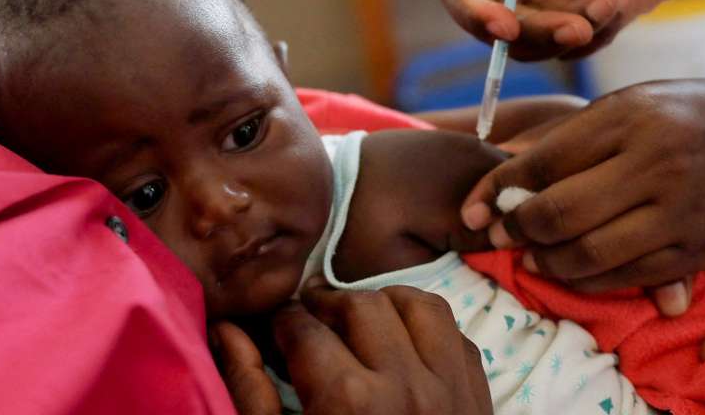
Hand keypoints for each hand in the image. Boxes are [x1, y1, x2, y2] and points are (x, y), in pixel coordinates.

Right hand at [212, 283, 492, 414]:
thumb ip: (250, 390)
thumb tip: (227, 330)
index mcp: (348, 400)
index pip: (302, 326)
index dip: (279, 322)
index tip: (272, 332)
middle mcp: (405, 385)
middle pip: (359, 304)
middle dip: (326, 309)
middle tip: (307, 328)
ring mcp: (450, 389)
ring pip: (416, 303)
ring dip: (382, 305)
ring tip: (355, 326)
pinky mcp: (478, 398)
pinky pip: (454, 334)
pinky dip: (426, 327)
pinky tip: (400, 345)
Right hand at [441, 0, 698, 60]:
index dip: (472, 10)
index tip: (503, 27)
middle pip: (493, 25)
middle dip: (533, 33)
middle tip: (577, 28)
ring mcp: (543, 4)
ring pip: (530, 46)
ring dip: (567, 37)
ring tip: (609, 4)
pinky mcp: (574, 25)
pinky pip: (571, 51)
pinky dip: (596, 35)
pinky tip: (622, 1)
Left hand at [460, 79, 704, 291]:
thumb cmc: (690, 113)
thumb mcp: (630, 102)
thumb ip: (568, 137)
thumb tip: (500, 174)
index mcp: (629, 117)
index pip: (542, 162)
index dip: (495, 192)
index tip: (472, 211)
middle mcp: (654, 163)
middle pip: (558, 213)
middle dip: (516, 231)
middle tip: (497, 236)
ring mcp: (681, 210)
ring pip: (589, 255)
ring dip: (547, 264)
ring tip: (531, 257)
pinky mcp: (701, 249)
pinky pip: (627, 278)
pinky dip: (588, 282)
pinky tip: (570, 271)